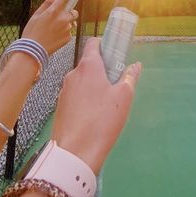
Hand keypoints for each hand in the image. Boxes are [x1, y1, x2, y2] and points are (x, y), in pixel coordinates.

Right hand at [21, 0, 79, 54]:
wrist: (32, 51)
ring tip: (53, 30)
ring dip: (65, 23)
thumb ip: (48, 3)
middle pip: (73, 11)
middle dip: (68, 13)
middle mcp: (63, 19)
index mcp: (54, 11)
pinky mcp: (69, 38)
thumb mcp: (36, 15)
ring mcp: (67, 29)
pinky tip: (54, 36)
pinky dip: (64, 32)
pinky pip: (69, 31)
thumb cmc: (32, 32)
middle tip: (57, 18)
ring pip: (71, 22)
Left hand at [51, 38, 141, 173]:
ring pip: (81, 81)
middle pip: (88, 64)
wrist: (75, 152)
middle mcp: (73, 74)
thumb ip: (130, 78)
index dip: (104, 44)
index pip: (93, 43)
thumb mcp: (124, 97)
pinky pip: (75, 96)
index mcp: (88, 66)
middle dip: (102, 70)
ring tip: (107, 103)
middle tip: (117, 83)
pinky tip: (94, 116)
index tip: (116, 54)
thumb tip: (135, 66)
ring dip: (93, 86)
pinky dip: (85, 99)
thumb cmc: (103, 119)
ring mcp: (64, 91)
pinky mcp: (60, 107)